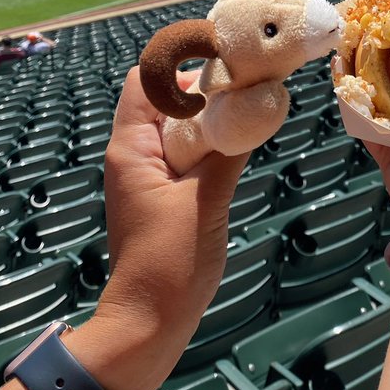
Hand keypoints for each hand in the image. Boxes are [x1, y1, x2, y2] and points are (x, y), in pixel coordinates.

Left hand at [76, 67, 248, 389]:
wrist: (148, 324)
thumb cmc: (169, 262)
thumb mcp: (205, 199)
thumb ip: (229, 149)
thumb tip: (259, 106)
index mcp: (130, 147)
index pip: (148, 80)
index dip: (183, 66)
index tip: (228, 65)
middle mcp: (133, 153)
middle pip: (167, 100)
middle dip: (207, 91)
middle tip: (250, 88)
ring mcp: (147, 175)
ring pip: (180, 127)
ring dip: (212, 119)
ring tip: (251, 112)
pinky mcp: (163, 194)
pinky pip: (185, 154)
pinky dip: (210, 145)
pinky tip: (239, 148)